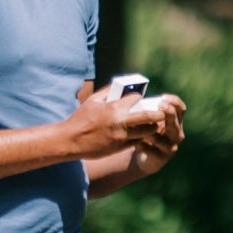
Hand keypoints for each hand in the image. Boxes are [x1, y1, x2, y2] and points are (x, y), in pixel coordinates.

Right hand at [66, 85, 181, 159]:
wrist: (71, 141)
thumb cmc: (80, 118)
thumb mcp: (92, 101)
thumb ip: (107, 91)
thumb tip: (120, 85)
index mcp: (114, 108)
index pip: (136, 98)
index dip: (140, 97)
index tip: (139, 98)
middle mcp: (120, 122)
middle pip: (149, 116)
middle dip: (158, 113)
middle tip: (161, 112)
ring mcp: (122, 136)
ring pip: (147, 132)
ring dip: (152, 127)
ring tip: (153, 124)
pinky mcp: (120, 147)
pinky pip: (137, 141)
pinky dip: (141, 137)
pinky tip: (140, 134)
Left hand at [132, 94, 185, 159]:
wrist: (145, 156)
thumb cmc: (147, 133)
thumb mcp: (150, 120)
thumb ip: (149, 109)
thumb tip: (138, 95)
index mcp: (176, 122)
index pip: (181, 109)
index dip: (174, 102)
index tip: (163, 97)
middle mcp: (177, 134)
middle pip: (176, 122)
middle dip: (169, 113)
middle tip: (161, 106)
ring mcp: (170, 148)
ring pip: (162, 139)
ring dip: (151, 133)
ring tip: (141, 129)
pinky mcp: (161, 159)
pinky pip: (152, 151)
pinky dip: (143, 146)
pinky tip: (136, 143)